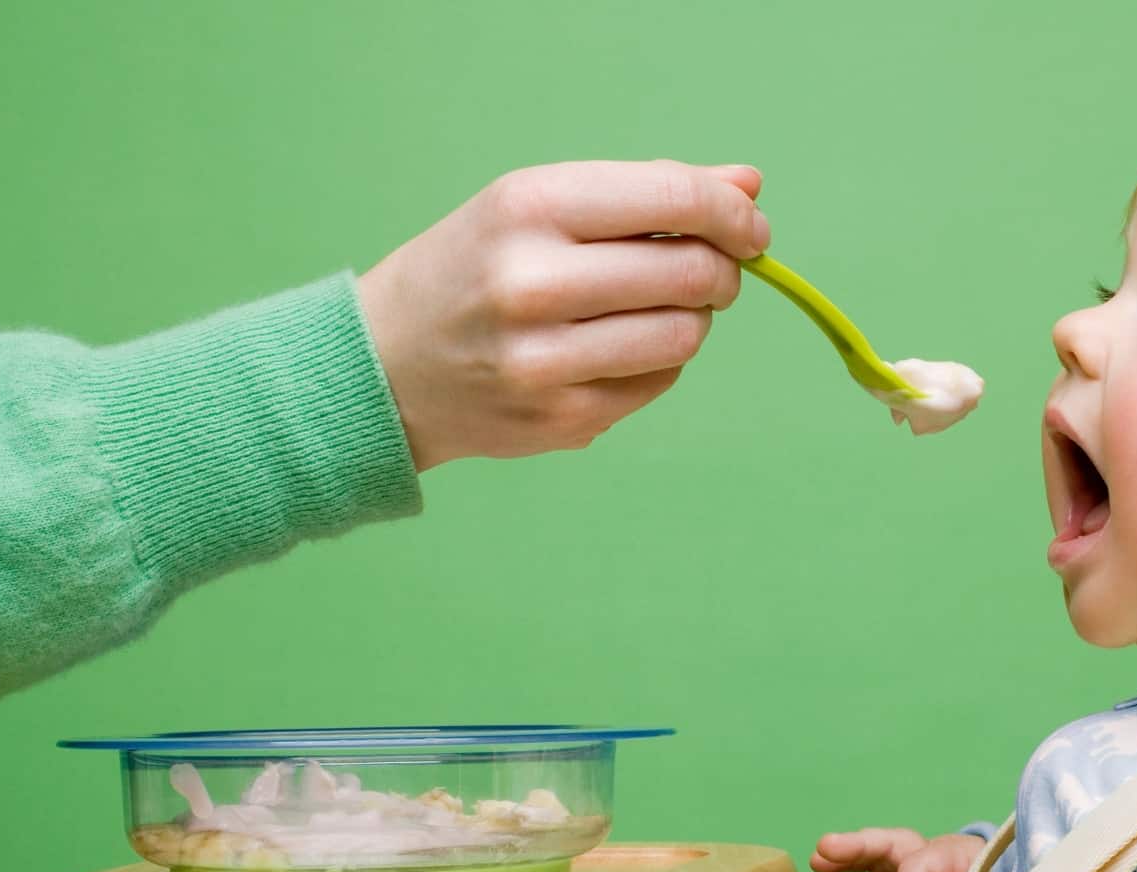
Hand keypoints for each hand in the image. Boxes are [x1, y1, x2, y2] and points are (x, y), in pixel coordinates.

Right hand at [357, 159, 769, 469]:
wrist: (386, 364)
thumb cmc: (475, 268)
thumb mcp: (541, 206)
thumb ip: (649, 192)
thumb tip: (750, 186)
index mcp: (530, 208)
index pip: (674, 200)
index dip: (733, 215)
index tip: (750, 228)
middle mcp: (533, 282)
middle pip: (693, 274)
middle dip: (722, 270)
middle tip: (710, 271)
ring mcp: (546, 359)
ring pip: (685, 335)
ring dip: (692, 319)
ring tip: (656, 308)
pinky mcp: (563, 419)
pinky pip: (659, 382)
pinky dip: (658, 361)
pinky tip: (615, 349)